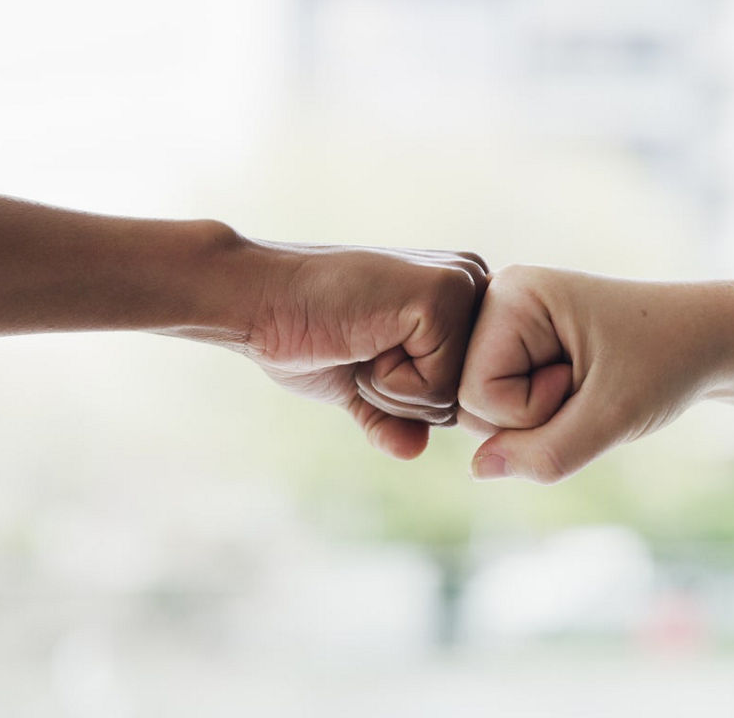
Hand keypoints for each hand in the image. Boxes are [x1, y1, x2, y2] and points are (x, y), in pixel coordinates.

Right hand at [243, 243, 488, 459]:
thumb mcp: (360, 387)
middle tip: (361, 348)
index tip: (367, 352)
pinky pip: (438, 387)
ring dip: (394, 390)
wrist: (259, 298)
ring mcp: (463, 284)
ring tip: (361, 340)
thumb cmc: (303, 333)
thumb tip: (414, 451)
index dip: (410, 397)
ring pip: (456, 397)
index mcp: (462, 297)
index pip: (467, 390)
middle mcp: (474, 282)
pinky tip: (363, 339)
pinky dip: (391, 382)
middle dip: (406, 398)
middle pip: (468, 398)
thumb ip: (394, 419)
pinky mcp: (444, 295)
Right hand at [457, 265, 715, 482]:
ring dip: (537, 419)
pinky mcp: (515, 344)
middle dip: (531, 417)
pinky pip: (500, 405)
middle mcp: (497, 299)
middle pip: (470, 401)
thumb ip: (544, 453)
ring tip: (585, 385)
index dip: (532, 410)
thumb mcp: (611, 417)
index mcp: (514, 293)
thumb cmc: (666, 364)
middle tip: (588, 384)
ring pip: (482, 409)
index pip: (476, 391)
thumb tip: (476, 471)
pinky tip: (574, 389)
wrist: (708, 339)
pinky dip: (539, 415)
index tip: (588, 378)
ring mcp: (504, 323)